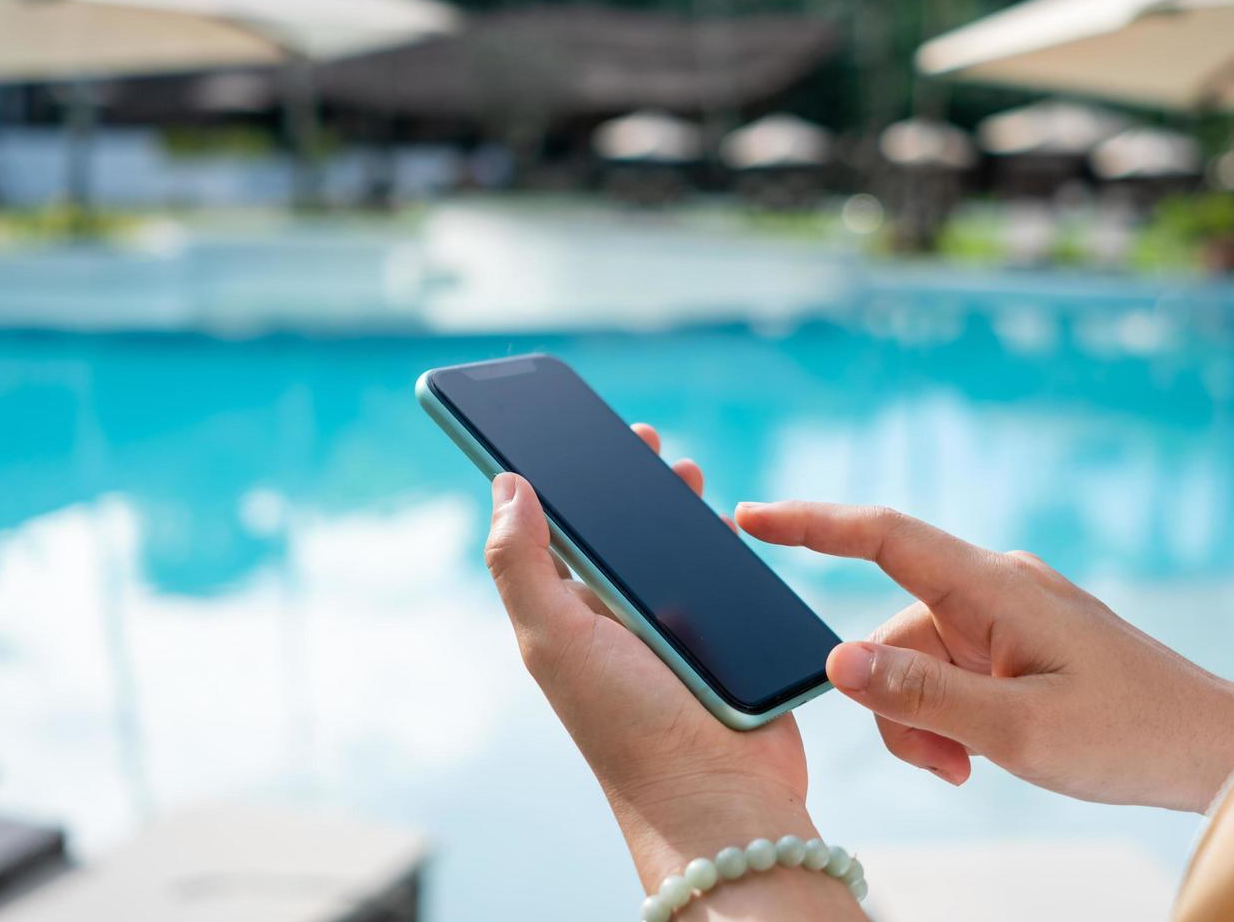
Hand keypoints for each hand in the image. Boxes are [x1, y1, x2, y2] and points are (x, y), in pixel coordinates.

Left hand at [484, 427, 861, 917]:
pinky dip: (722, 545)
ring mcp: (671, 630)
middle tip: (645, 443)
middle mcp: (614, 620)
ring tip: (687, 474)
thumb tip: (506, 485)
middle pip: (615, 533)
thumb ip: (522, 565)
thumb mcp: (555, 641)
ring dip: (676, 507)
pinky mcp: (723, 639)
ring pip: (669, 550)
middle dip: (626, 483)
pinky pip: (720, 577)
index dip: (555, 482)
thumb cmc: (629, 728)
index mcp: (568, 614)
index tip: (568, 433)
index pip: (553, 533)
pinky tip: (728, 525)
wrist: (722, 799)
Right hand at [735, 501, 1233, 811]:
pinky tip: (981, 750)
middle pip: (894, 629)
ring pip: (917, 659)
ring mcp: (1005, 613)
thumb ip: (920, 695)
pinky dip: (948, 713)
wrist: (1209, 748)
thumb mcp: (1017, 728)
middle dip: (896, 700)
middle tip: (942, 764)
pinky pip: (949, 669)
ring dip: (925, 718)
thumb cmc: (1129, 733)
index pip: (883, 535)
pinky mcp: (1014, 640)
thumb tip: (835, 662)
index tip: (748, 516)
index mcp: (993, 586)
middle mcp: (993, 587)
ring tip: (969, 765)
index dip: (809, 522)